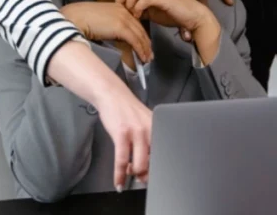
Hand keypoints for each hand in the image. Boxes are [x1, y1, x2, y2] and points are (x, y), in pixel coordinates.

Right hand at [46, 41, 152, 189]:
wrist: (111, 94)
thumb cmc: (127, 110)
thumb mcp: (145, 122)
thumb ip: (150, 139)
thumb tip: (151, 162)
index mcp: (158, 127)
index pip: (165, 151)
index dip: (163, 167)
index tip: (160, 176)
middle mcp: (151, 129)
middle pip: (154, 161)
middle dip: (148, 175)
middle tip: (143, 180)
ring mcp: (137, 132)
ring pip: (140, 164)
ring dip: (134, 175)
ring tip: (129, 178)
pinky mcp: (122, 134)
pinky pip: (122, 161)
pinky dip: (119, 175)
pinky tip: (118, 182)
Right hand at [61, 2, 152, 63]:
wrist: (74, 18)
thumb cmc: (80, 19)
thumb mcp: (99, 19)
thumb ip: (109, 25)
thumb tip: (115, 36)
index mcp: (118, 7)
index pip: (134, 23)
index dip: (140, 35)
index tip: (144, 45)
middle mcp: (123, 11)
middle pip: (140, 28)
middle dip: (146, 43)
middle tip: (149, 54)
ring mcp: (123, 18)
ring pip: (140, 35)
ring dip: (145, 49)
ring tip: (147, 59)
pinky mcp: (121, 27)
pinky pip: (135, 40)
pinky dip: (140, 50)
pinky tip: (142, 58)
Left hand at [117, 0, 222, 62]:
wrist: (194, 16)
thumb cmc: (175, 15)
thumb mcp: (154, 13)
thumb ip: (143, 11)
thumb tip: (130, 15)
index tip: (121, 10)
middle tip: (123, 12)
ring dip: (130, 4)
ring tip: (133, 15)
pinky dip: (138, 8)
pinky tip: (140, 16)